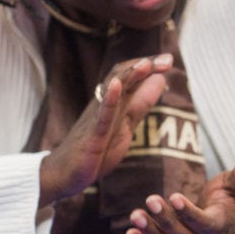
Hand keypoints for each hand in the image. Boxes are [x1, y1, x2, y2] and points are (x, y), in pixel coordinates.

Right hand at [38, 53, 171, 205]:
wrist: (65, 174)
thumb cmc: (96, 148)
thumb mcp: (126, 123)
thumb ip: (141, 103)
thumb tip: (160, 80)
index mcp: (114, 101)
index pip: (130, 75)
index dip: (149, 66)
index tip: (169, 60)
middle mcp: (104, 104)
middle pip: (122, 76)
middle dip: (145, 66)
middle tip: (168, 59)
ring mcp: (97, 118)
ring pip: (111, 91)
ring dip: (128, 76)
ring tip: (143, 64)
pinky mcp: (92, 135)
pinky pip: (101, 115)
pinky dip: (109, 99)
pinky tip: (115, 85)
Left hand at [125, 159, 234, 233]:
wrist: (219, 216)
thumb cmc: (227, 197)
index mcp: (218, 225)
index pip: (204, 223)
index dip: (189, 213)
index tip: (174, 196)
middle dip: (165, 219)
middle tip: (151, 200)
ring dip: (150, 232)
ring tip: (136, 215)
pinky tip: (131, 232)